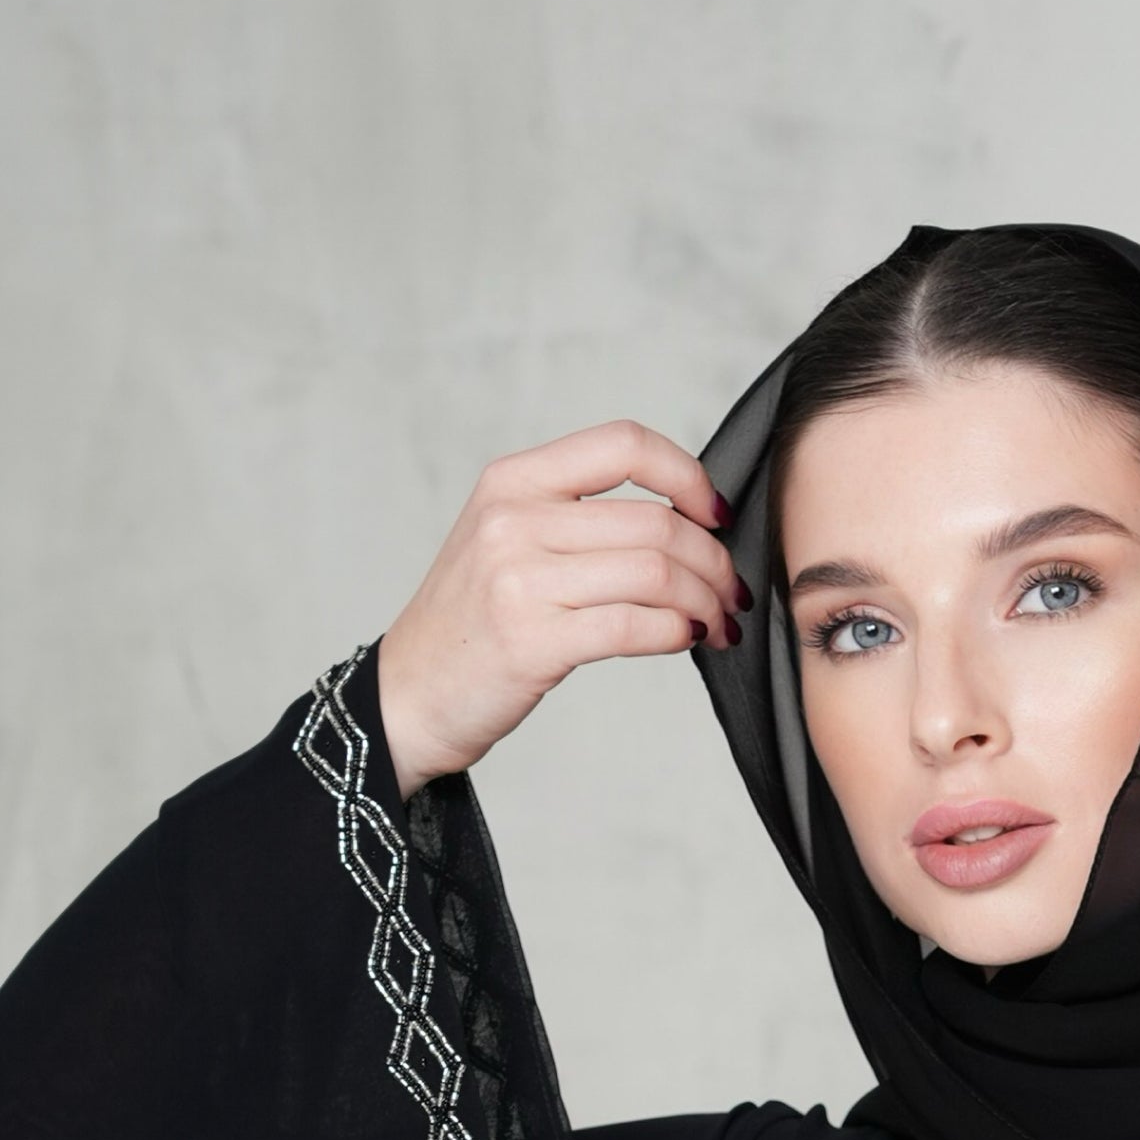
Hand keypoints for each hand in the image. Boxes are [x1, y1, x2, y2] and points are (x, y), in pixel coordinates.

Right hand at [373, 422, 743, 793]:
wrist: (408, 695)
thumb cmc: (473, 624)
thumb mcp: (507, 541)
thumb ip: (578, 518)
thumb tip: (687, 522)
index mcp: (513, 480)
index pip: (624, 444)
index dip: (688, 475)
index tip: (715, 516)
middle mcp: (513, 519)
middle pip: (654, 520)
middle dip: (713, 560)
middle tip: (730, 592)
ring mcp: (518, 579)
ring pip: (654, 571)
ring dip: (704, 601)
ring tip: (717, 623)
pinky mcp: (531, 641)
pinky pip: (634, 625)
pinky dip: (678, 633)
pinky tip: (687, 640)